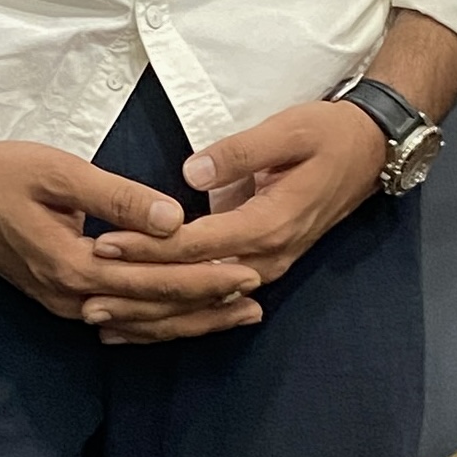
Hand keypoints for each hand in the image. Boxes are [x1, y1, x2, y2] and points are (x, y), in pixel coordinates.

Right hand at [0, 137, 265, 341]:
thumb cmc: (3, 174)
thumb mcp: (60, 173)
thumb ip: (117, 198)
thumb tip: (172, 219)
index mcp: (74, 266)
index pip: (155, 280)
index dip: (204, 278)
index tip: (247, 271)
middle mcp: (72, 297)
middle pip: (153, 310)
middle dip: (208, 306)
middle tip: (257, 299)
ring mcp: (66, 304)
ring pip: (139, 322)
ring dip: (189, 320)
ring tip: (236, 315)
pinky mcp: (63, 298)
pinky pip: (120, 320)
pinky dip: (157, 322)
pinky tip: (184, 321)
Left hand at [87, 101, 386, 334]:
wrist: (371, 153)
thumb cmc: (328, 135)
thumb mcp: (289, 131)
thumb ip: (241, 152)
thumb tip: (194, 171)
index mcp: (270, 223)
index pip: (196, 244)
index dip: (148, 246)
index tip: (103, 244)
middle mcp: (267, 256)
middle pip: (193, 285)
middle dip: (138, 292)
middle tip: (85, 295)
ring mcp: (267, 267)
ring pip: (200, 304)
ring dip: (150, 314)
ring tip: (99, 318)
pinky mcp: (262, 268)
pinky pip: (212, 302)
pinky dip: (174, 317)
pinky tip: (137, 325)